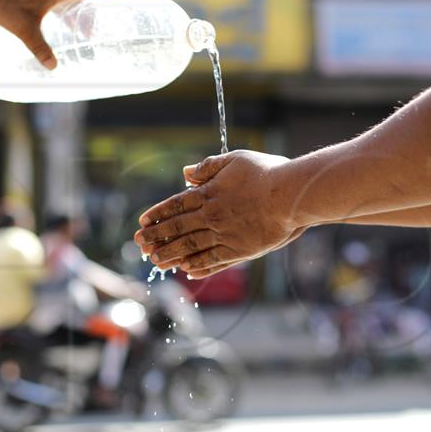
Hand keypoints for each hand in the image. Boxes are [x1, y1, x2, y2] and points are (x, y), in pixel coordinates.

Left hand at [0, 0, 114, 68]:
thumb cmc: (5, 9)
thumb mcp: (25, 31)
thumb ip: (39, 49)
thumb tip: (53, 67)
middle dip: (93, 10)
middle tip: (102, 26)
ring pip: (68, 0)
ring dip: (79, 13)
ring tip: (86, 32)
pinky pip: (58, 1)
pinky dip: (66, 12)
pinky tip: (65, 25)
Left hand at [134, 150, 304, 278]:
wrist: (292, 196)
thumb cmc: (267, 173)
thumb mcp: (234, 160)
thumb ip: (208, 167)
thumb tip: (185, 173)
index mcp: (208, 194)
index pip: (175, 205)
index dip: (157, 214)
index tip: (142, 222)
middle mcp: (211, 217)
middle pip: (177, 228)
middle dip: (156, 237)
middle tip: (139, 244)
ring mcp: (224, 235)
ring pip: (190, 247)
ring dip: (170, 254)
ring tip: (155, 261)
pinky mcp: (239, 250)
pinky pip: (213, 261)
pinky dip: (198, 266)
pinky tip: (187, 271)